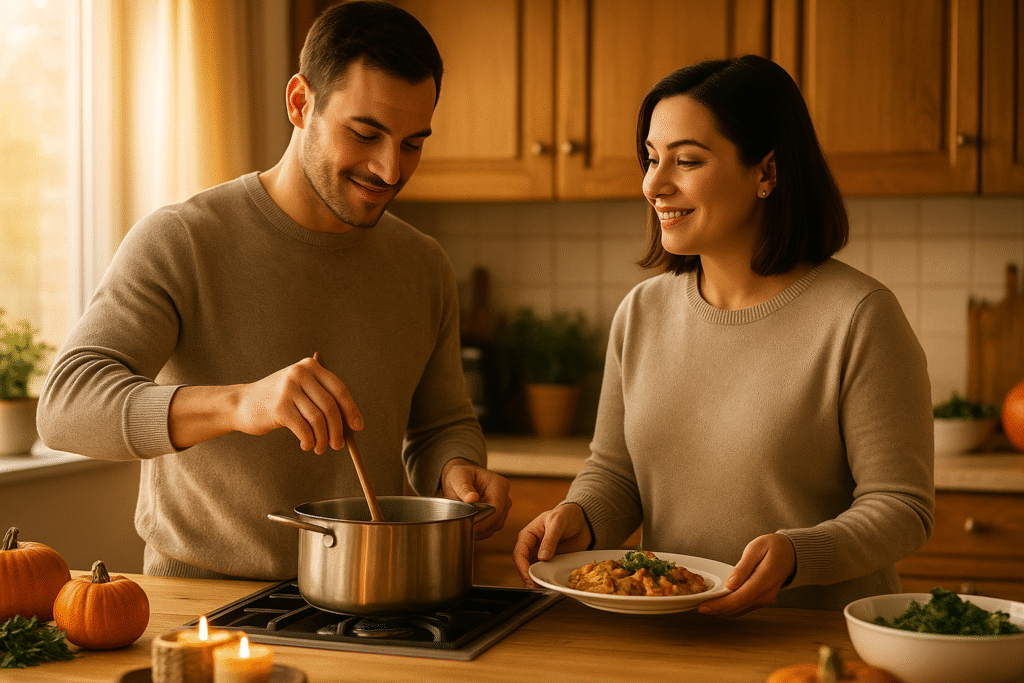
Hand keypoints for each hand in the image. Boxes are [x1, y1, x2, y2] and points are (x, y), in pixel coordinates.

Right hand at [232, 355, 362, 453]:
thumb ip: (322, 398)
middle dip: (337, 429)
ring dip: (323, 439)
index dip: (351, 410)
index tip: (357, 427)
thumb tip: (351, 423)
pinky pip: (304, 429)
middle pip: (331, 406)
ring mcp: (288, 389)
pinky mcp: (279, 407)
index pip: (339, 389)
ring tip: (319, 448)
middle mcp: (300, 374)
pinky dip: (309, 441)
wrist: (241, 403)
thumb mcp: (300, 389)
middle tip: (338, 445)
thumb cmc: (277, 401)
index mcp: (310, 366)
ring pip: (318, 420)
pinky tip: (306, 445)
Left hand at [439, 458, 510, 539]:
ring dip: (482, 530)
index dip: (485, 521)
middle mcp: (505, 497)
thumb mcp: (458, 478)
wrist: (461, 479)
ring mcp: (503, 508)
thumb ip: (464, 488)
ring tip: (466, 527)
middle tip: (464, 529)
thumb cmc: (461, 475)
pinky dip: (482, 531)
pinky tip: (470, 527)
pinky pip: (492, 528)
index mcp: (499, 485)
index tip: (471, 528)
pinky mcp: (498, 516)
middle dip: (482, 527)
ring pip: (496, 526)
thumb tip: (472, 498)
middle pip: (498, 520)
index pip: (497, 508)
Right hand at [513, 503, 592, 586]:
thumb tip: (542, 558)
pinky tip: (549, 582)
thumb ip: (550, 539)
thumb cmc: (566, 515)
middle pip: (523, 564)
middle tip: (537, 585)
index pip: (519, 552)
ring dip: (536, 579)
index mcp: (528, 534)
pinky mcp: (550, 562)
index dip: (522, 566)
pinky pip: (544, 572)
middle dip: (528, 576)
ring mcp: (540, 555)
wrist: (582, 520)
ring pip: (532, 570)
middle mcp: (532, 546)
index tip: (529, 576)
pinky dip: (545, 578)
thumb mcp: (557, 522)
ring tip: (543, 586)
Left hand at [697, 533, 795, 616]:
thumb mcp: (756, 548)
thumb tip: (730, 585)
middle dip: (717, 609)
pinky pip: (744, 607)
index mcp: (764, 580)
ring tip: (705, 605)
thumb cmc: (774, 547)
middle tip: (698, 607)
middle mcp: (765, 594)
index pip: (738, 598)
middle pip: (737, 607)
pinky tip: (719, 603)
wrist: (792, 554)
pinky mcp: (762, 599)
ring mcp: (765, 599)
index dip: (719, 605)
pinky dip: (730, 607)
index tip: (702, 606)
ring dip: (723, 610)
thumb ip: (743, 567)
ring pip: (740, 610)